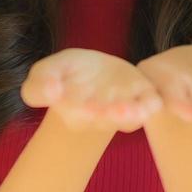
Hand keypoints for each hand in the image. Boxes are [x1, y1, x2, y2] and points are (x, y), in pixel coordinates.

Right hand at [21, 48, 164, 133]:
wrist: (95, 72)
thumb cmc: (65, 75)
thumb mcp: (45, 73)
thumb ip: (38, 86)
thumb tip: (51, 92)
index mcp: (76, 112)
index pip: (76, 114)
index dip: (78, 109)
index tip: (78, 101)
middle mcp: (101, 116)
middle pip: (105, 118)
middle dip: (108, 114)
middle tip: (107, 109)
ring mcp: (125, 107)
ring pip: (130, 117)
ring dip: (131, 114)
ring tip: (130, 109)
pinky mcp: (144, 97)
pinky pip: (151, 106)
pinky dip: (152, 106)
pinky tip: (153, 101)